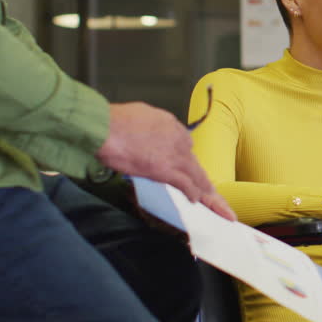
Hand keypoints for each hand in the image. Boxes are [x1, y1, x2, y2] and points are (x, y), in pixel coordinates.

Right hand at [97, 102, 235, 220]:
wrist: (104, 126)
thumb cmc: (112, 121)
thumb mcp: (138, 116)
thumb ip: (148, 127)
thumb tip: (146, 135)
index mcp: (171, 125)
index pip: (184, 146)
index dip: (185, 162)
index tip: (187, 171)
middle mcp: (178, 139)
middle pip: (195, 164)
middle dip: (204, 182)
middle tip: (215, 197)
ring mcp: (174, 155)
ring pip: (198, 177)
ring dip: (208, 194)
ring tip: (217, 205)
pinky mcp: (166, 169)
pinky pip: (186, 185)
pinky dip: (192, 194)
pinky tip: (195, 202)